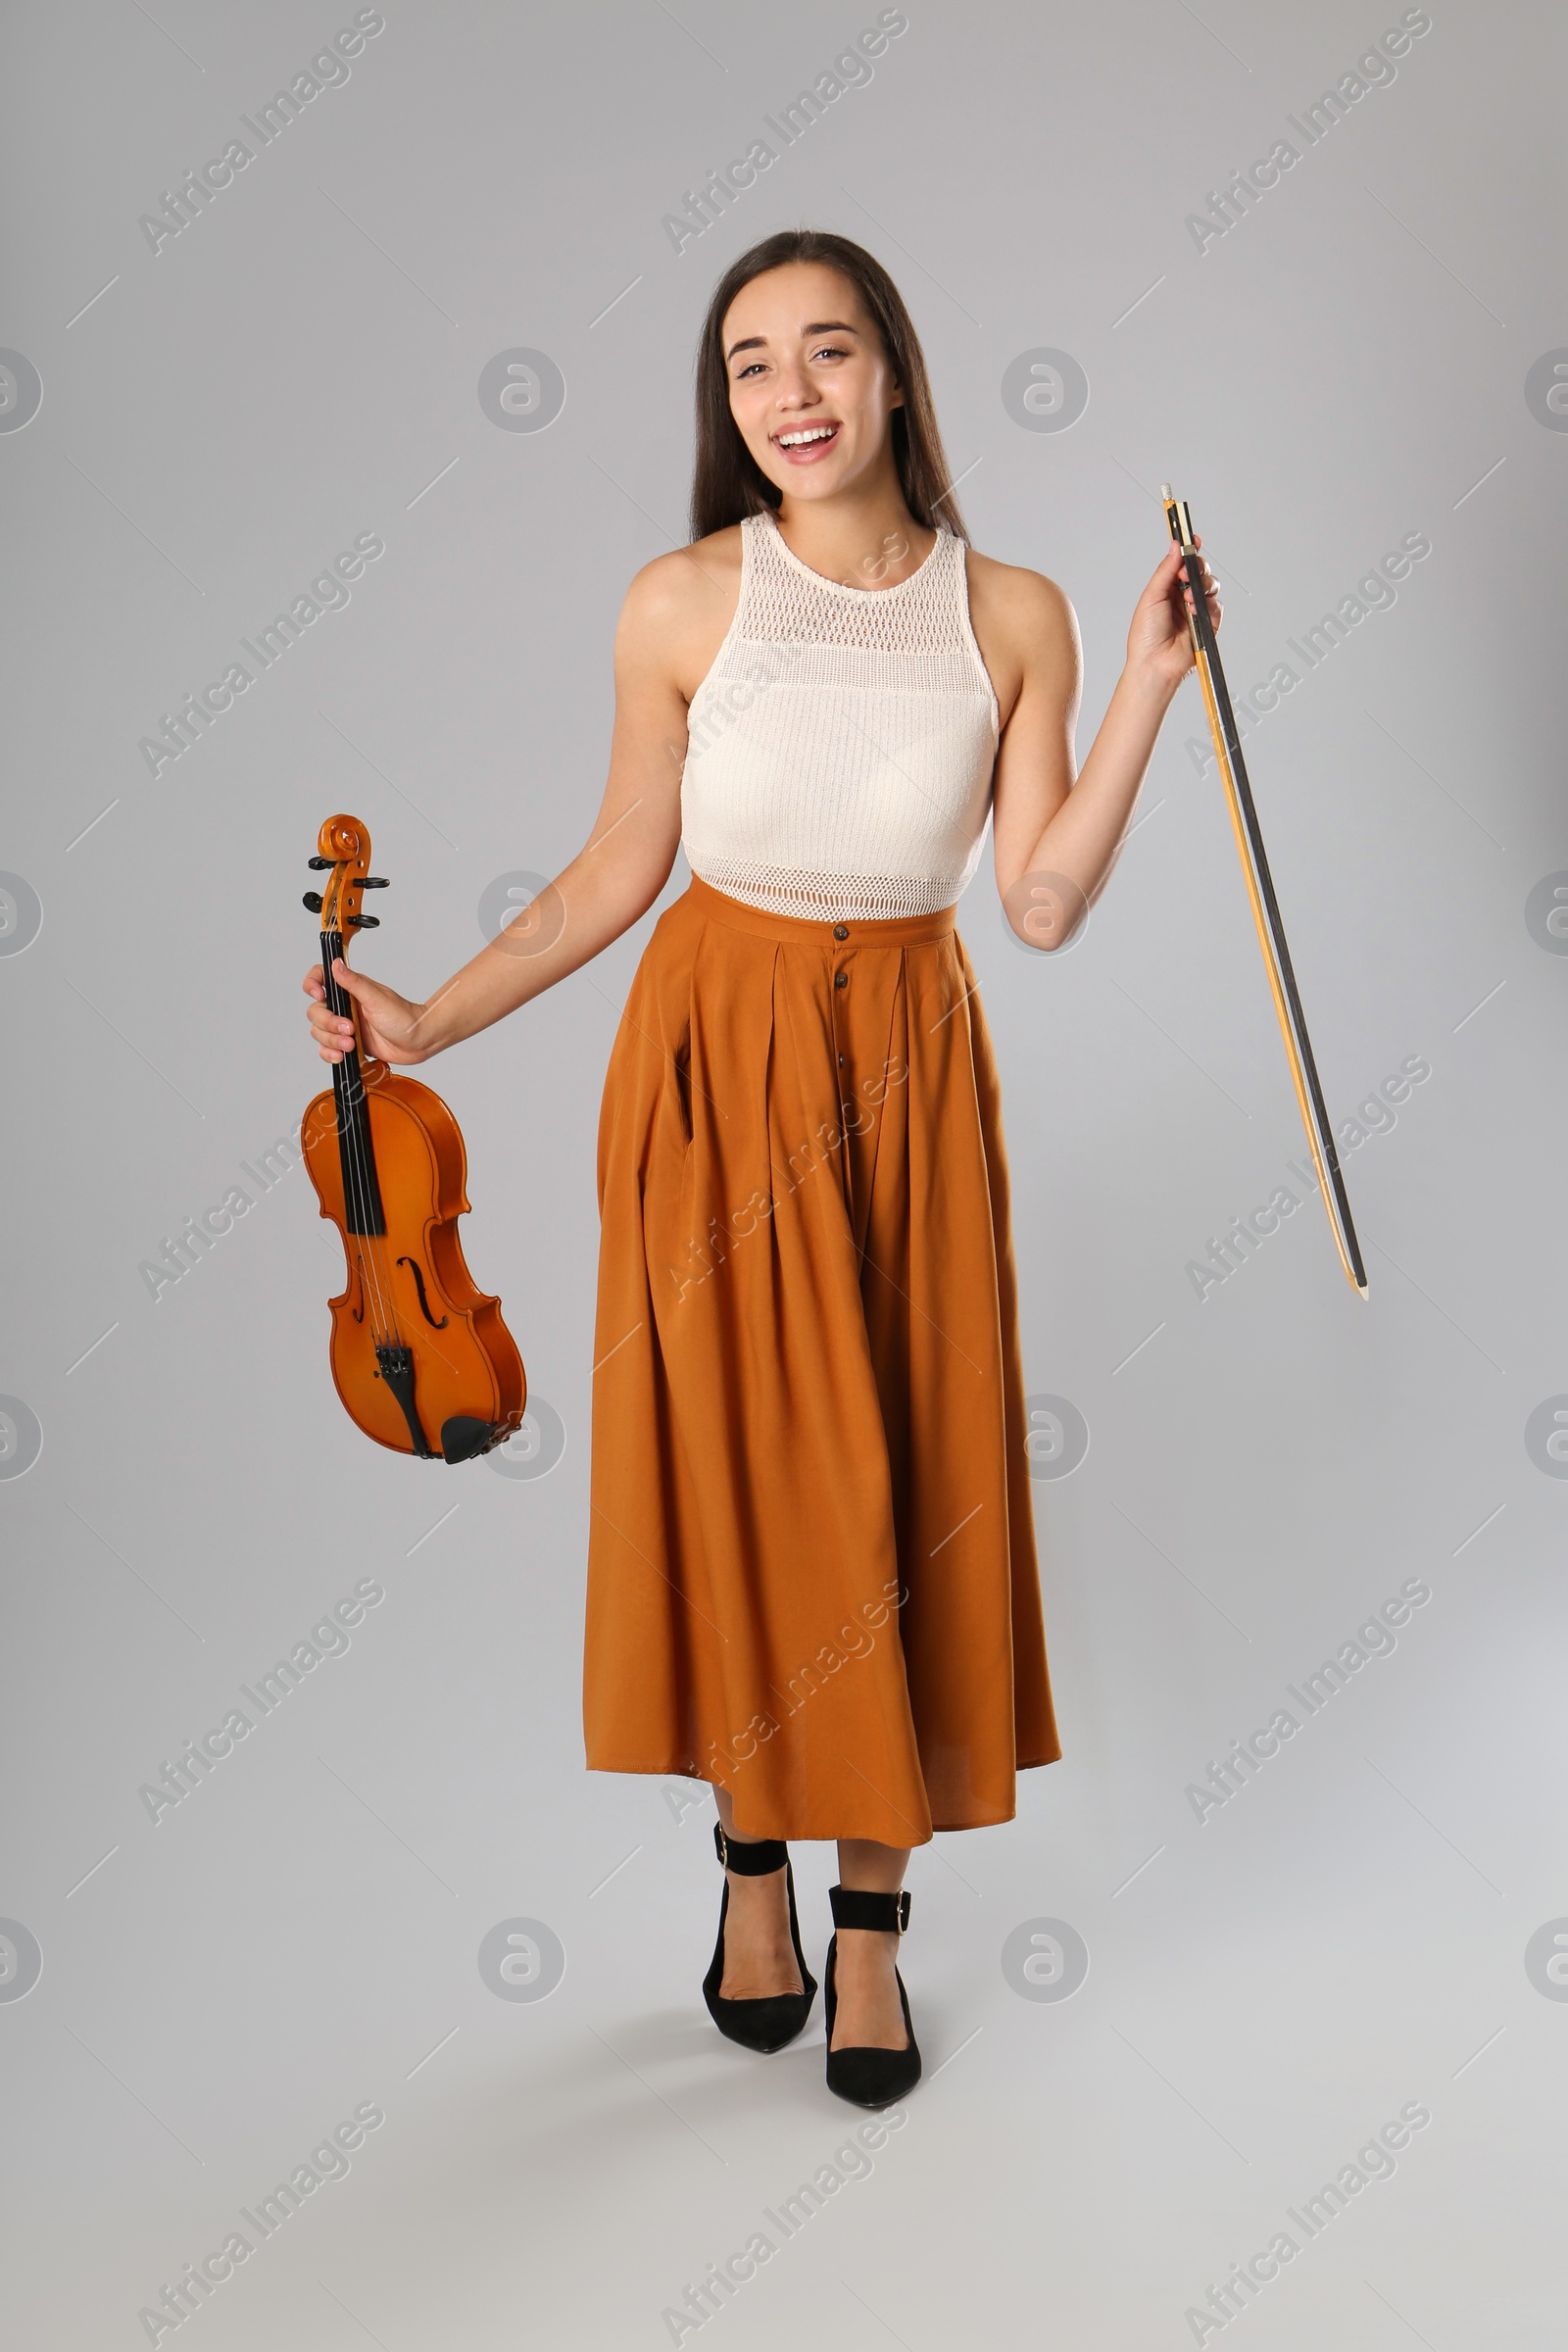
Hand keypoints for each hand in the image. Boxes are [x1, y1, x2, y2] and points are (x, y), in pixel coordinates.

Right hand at [302, 956, 432, 1064]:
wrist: (418, 1042)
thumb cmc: (403, 1017)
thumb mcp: (377, 998)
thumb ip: (354, 982)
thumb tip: (335, 963)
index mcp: (349, 989)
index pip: (320, 978)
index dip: (311, 984)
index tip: (319, 995)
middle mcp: (345, 1006)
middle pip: (316, 1011)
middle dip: (328, 1023)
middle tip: (350, 1029)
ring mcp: (345, 1026)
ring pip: (320, 1032)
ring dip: (331, 1041)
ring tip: (351, 1044)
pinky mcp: (348, 1044)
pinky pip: (327, 1048)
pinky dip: (330, 1053)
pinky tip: (341, 1056)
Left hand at [1126, 534, 1221, 695]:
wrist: (1155, 663)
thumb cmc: (1146, 635)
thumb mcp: (1152, 596)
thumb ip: (1166, 569)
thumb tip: (1176, 545)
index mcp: (1167, 588)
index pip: (1182, 563)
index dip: (1190, 550)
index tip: (1193, 539)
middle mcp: (1183, 596)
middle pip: (1200, 570)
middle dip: (1197, 567)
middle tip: (1185, 574)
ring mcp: (1197, 609)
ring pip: (1211, 585)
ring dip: (1202, 586)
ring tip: (1187, 598)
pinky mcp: (1208, 624)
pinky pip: (1217, 606)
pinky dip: (1207, 606)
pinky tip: (1194, 611)